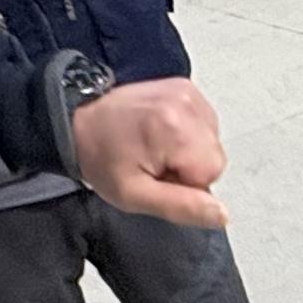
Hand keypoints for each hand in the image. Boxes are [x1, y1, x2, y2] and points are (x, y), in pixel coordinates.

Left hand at [73, 78, 228, 227]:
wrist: (81, 119)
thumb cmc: (101, 155)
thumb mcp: (134, 195)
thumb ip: (181, 207)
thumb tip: (220, 214)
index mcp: (175, 129)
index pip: (211, 174)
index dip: (185, 184)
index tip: (156, 176)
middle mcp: (186, 104)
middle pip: (214, 156)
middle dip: (188, 167)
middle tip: (153, 163)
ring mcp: (187, 93)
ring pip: (210, 141)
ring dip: (187, 151)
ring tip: (153, 147)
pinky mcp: (185, 88)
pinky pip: (203, 124)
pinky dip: (186, 134)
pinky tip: (159, 134)